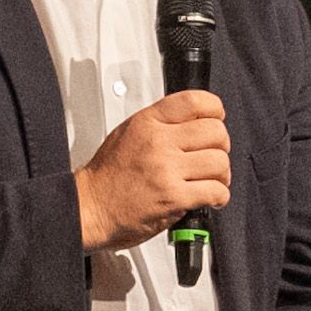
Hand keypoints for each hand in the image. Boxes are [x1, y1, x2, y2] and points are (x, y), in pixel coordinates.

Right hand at [74, 91, 231, 252]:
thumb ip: (158, 124)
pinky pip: (215, 191)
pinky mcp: (173, 197)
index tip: (216, 119)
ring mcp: (166, 170)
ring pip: (219, 162)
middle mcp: (157, 142)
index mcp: (146, 123)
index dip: (215, 110)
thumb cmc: (106, 177)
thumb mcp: (126, 134)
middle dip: (221, 146)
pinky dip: (219, 196)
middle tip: (213, 157)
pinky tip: (210, 198)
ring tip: (211, 180)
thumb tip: (191, 122)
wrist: (89, 209)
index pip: (194, 102)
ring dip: (221, 174)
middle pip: (215, 132)